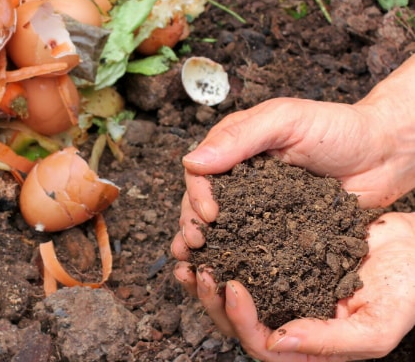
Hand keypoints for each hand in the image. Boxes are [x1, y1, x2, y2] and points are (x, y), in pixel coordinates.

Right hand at [173, 54, 414, 255]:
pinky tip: (226, 274)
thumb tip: (191, 161)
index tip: (209, 214)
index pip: (200, 172)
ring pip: (221, 227)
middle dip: (192, 224)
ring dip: (206, 246)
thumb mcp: (286, 121)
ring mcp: (258, 206)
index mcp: (234, 148)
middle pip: (202, 203)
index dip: (196, 194)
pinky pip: (252, 245)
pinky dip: (236, 259)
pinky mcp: (278, 229)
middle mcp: (240, 178)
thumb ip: (240, 137)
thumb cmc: (338, 128)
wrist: (385, 154)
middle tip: (196, 244)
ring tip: (196, 265)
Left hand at [173, 212, 414, 360]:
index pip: (262, 345)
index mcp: (309, 345)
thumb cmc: (406, 289)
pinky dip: (222, 252)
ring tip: (189, 256)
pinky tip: (209, 237)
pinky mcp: (278, 262)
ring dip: (207, 279)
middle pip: (237, 323)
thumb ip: (330, 341)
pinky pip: (242, 262)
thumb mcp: (378, 325)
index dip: (241, 320)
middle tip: (199, 270)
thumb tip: (277, 341)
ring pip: (232, 294)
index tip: (232, 286)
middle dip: (212, 300)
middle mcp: (289, 320)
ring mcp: (281, 291)